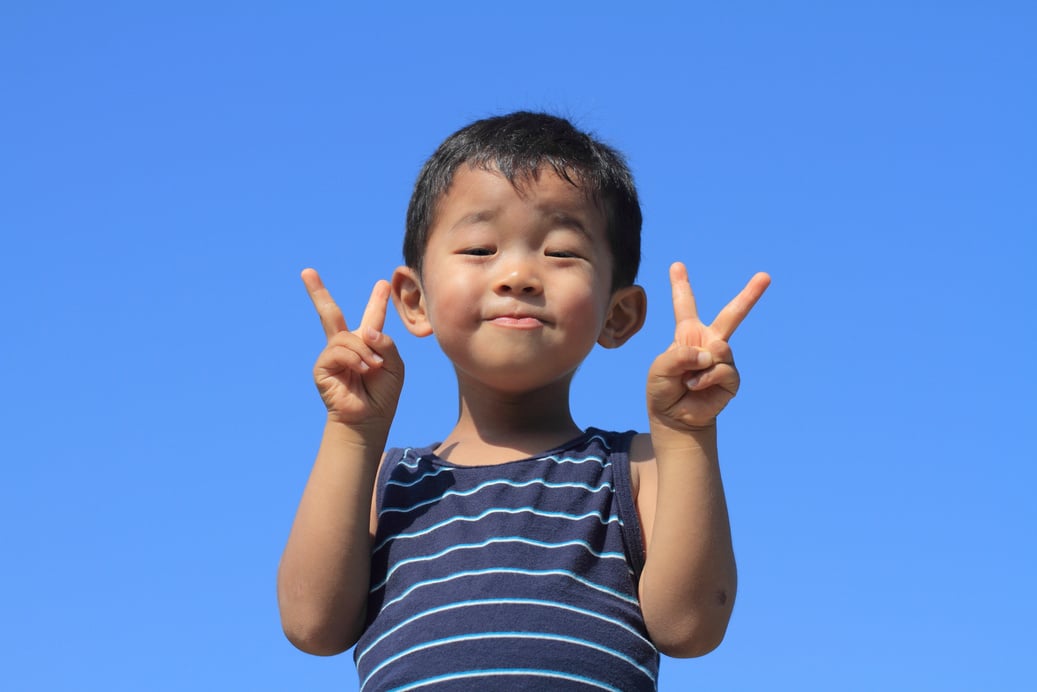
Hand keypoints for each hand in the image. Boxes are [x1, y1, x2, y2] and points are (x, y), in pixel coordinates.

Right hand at [302, 268, 403, 427]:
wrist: (369, 418)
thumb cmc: (384, 393)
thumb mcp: (395, 364)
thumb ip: (385, 342)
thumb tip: (362, 331)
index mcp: (368, 343)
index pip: (372, 317)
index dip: (377, 300)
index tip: (382, 283)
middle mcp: (347, 346)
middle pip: (330, 314)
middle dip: (317, 292)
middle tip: (307, 272)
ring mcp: (332, 355)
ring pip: (347, 338)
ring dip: (364, 352)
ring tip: (373, 367)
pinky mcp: (322, 366)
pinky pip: (339, 351)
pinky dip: (356, 359)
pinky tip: (363, 370)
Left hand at [647, 262, 769, 431]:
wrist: (675, 417)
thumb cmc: (663, 390)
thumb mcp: (660, 369)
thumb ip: (679, 355)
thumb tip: (710, 354)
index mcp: (688, 334)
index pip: (685, 305)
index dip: (681, 285)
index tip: (676, 265)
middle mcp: (709, 343)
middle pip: (732, 315)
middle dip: (750, 295)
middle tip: (766, 276)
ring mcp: (722, 359)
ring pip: (720, 348)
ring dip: (700, 365)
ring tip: (688, 380)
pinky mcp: (731, 379)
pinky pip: (722, 369)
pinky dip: (705, 378)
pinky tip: (696, 387)